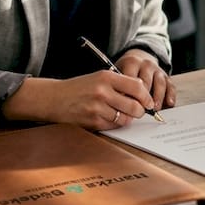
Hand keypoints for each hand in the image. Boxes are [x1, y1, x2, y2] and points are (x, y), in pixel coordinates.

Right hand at [2, 72, 155, 130]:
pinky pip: (114, 126)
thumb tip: (143, 90)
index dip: (146, 96)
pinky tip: (109, 117)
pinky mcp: (93, 122)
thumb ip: (121, 82)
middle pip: (135, 106)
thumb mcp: (99, 77)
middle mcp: (102, 92)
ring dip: (127, 118)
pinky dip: (115, 124)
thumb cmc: (80, 87)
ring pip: (125, 119)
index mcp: (106, 77)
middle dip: (140, 111)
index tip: (149, 102)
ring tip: (122, 113)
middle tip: (139, 111)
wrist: (55, 98)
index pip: (137, 86)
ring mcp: (97, 108)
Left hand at [116, 49, 176, 111]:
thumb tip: (120, 101)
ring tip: (154, 109)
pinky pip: (170, 86)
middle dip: (144, 97)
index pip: (131, 78)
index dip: (129, 93)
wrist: (138, 61)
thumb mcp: (118, 74)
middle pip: (147, 81)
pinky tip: (169, 104)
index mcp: (132, 63)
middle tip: (141, 110)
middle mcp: (146, 64)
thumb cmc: (124, 72)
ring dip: (158, 97)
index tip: (126, 106)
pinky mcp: (166, 77)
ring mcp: (157, 70)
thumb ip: (118, 85)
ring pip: (160, 83)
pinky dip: (170, 95)